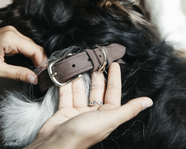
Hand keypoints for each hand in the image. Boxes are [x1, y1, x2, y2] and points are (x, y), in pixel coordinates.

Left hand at [0, 26, 46, 83]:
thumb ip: (18, 73)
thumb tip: (34, 78)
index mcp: (10, 38)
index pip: (35, 49)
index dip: (42, 62)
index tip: (44, 73)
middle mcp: (13, 32)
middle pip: (35, 46)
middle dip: (41, 60)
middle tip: (42, 74)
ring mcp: (12, 32)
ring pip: (32, 45)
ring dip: (36, 57)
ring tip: (38, 69)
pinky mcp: (10, 35)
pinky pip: (25, 44)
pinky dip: (30, 53)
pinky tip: (31, 62)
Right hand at [25, 63, 152, 148]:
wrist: (54, 144)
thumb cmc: (83, 133)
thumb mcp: (109, 119)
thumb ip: (128, 109)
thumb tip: (148, 101)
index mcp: (106, 115)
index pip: (113, 92)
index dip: (114, 78)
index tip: (114, 65)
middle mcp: (93, 113)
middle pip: (97, 90)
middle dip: (97, 76)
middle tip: (97, 62)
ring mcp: (78, 111)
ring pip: (81, 91)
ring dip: (80, 79)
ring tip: (81, 66)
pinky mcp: (65, 110)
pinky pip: (67, 94)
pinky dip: (66, 85)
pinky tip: (67, 76)